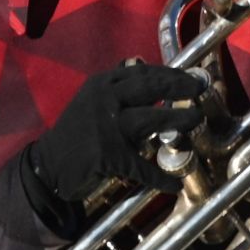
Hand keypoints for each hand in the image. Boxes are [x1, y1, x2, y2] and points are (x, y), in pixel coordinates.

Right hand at [25, 62, 209, 205]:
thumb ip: (116, 86)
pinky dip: (159, 177)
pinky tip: (174, 184)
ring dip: (178, 119)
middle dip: (179, 87)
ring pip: (152, 119)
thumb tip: (144, 65)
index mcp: (102, 84)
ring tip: (197, 118)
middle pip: (150, 88)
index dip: (169, 73)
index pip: (142, 72)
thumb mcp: (91, 100)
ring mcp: (106, 127)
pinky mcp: (108, 155)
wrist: (49, 165)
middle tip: (200, 88)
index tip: (188, 77)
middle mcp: (104, 99)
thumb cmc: (76, 132)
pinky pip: (141, 167)